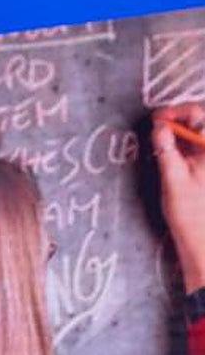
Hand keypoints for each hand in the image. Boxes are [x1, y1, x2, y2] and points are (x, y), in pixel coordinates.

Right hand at [153, 103, 204, 292]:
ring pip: (197, 135)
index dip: (178, 112)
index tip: (156, 118)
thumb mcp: (174, 180)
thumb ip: (166, 150)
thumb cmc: (191, 215)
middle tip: (155, 126)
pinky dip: (181, 145)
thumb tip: (159, 127)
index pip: (201, 115)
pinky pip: (195, 148)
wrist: (203, 241)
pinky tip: (167, 152)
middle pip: (200, 123)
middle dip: (177, 120)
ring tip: (159, 139)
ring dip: (178, 133)